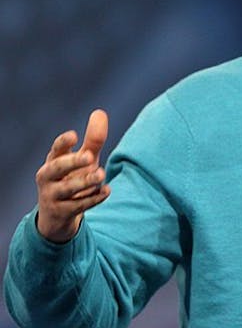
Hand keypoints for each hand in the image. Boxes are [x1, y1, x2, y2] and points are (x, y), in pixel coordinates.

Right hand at [35, 109, 110, 242]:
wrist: (57, 214)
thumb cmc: (72, 178)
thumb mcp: (83, 160)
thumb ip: (93, 140)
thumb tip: (100, 112)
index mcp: (53, 160)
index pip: (56, 149)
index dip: (63, 142)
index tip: (74, 135)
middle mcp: (48, 177)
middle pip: (57, 168)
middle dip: (72, 162)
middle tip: (89, 156)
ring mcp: (52, 195)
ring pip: (67, 188)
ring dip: (85, 181)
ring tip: (101, 174)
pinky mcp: (61, 211)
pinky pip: (78, 205)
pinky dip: (93, 198)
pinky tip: (107, 191)